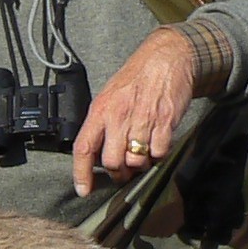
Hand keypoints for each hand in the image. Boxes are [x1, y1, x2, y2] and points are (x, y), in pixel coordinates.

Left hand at [73, 26, 196, 195]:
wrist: (166, 58)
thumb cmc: (135, 79)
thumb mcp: (108, 96)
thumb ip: (101, 124)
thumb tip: (94, 154)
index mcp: (100, 110)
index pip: (84, 147)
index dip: (81, 173)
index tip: (83, 190)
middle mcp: (119, 116)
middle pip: (113, 162)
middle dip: (118, 173)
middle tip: (124, 170)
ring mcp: (143, 120)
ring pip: (136, 161)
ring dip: (139, 165)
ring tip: (141, 155)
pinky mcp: (165, 122)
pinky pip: (159, 153)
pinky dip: (158, 156)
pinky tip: (156, 144)